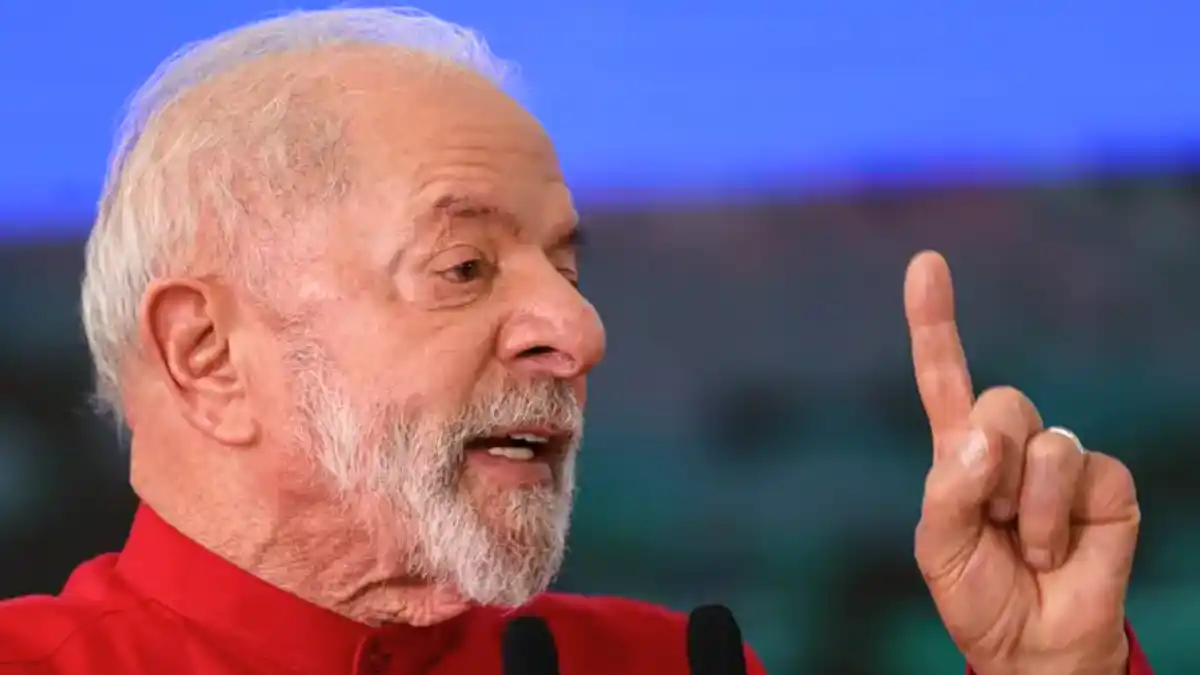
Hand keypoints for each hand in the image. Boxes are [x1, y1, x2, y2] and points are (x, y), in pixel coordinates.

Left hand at [905, 251, 1139, 674]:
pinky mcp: (1105, 482)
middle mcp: (1010, 444)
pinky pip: (1081, 471)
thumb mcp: (940, 546)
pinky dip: (1057, 520)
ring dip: (1023, 506)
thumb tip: (983, 439)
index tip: (926, 262)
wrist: (1032, 644)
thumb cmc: (978, 593)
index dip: (935, 319)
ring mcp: (1060, 460)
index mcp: (958, 450)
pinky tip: (1059, 549)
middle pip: (999, 402)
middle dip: (989, 463)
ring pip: (1042, 440)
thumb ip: (949, 490)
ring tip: (1023, 545)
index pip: (944, 375)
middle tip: (990, 518)